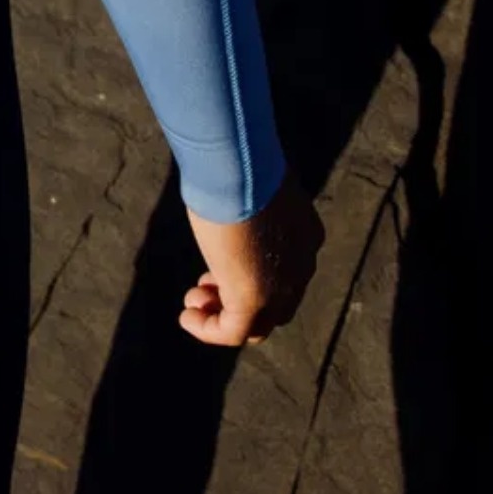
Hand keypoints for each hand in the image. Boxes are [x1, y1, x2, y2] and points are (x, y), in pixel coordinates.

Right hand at [178, 162, 323, 346]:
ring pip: (259, 322)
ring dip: (222, 315)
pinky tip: (187, 318)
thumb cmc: (238, 162)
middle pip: (275, 301)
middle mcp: (301, 265)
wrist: (238, 163)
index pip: (284, 268)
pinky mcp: (255, 299)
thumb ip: (245, 197)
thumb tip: (224, 185)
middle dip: (236, 296)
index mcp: (305, 234)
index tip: (215, 266)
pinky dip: (209, 330)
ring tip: (192, 303)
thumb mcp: (249, 184)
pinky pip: (234, 331)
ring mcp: (281, 286)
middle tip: (202, 286)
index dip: (248, 271)